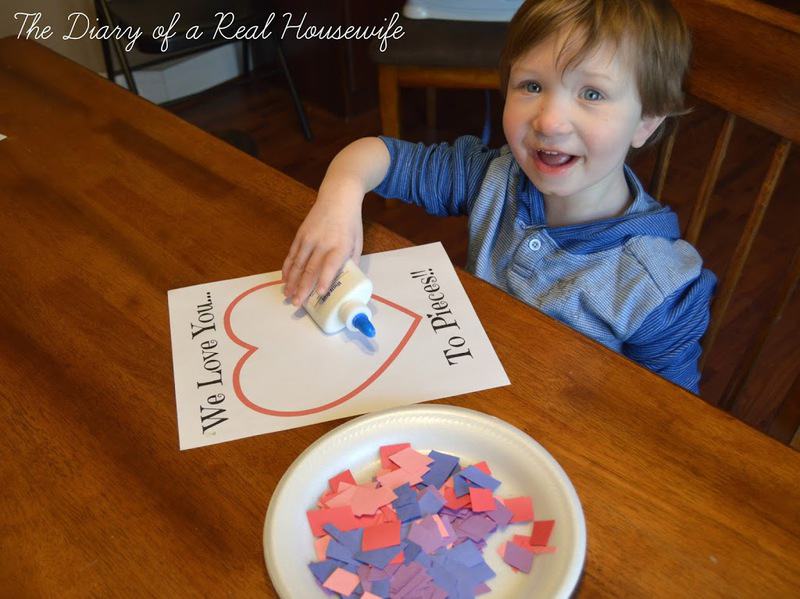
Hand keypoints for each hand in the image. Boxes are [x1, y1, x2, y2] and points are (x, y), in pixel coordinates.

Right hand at [282, 189, 362, 306]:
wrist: (338, 198)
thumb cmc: (350, 224)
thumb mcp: (357, 242)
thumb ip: (351, 262)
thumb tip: (346, 282)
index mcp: (340, 246)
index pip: (330, 265)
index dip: (325, 280)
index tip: (320, 294)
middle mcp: (323, 243)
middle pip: (310, 269)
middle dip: (302, 288)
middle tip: (297, 303)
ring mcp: (309, 238)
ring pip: (297, 264)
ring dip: (291, 281)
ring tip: (288, 295)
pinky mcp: (300, 235)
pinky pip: (292, 254)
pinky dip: (287, 268)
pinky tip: (284, 279)